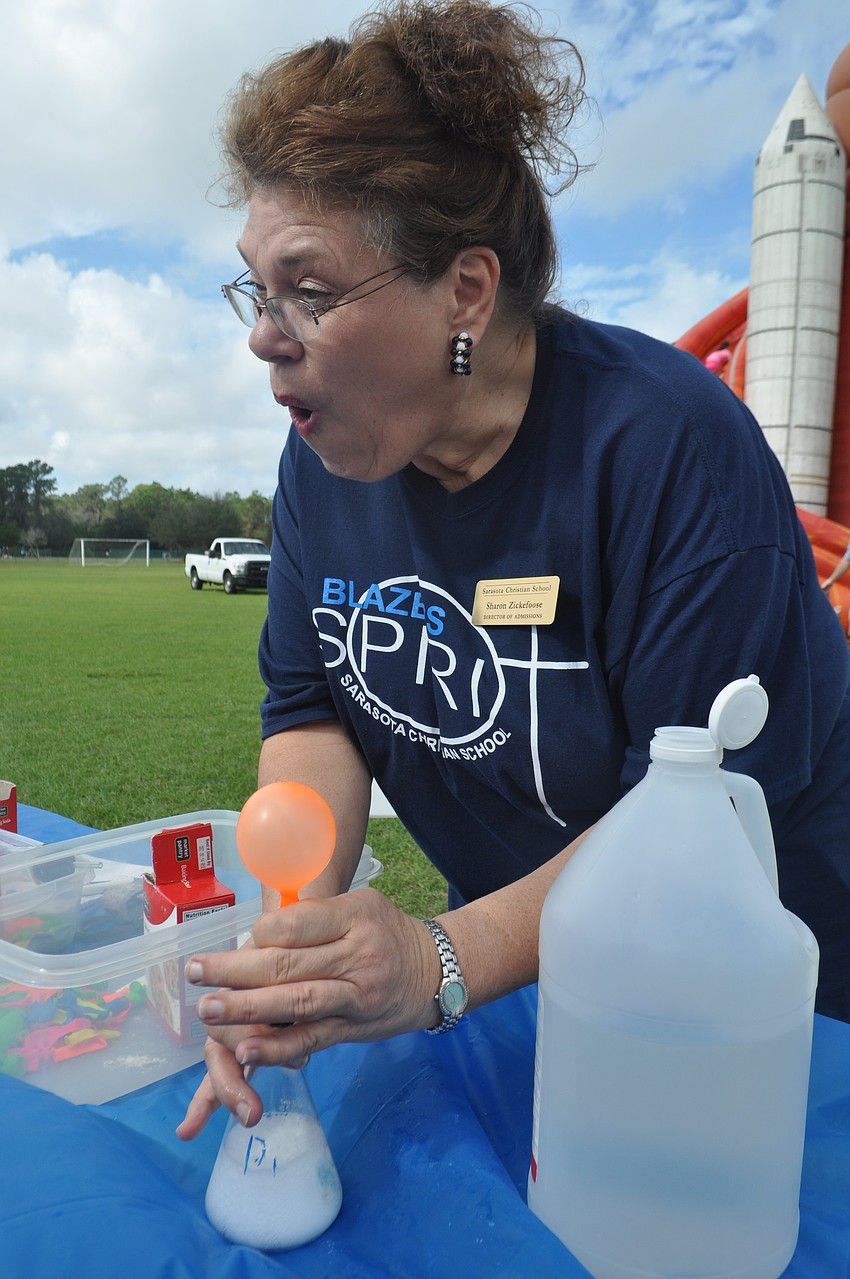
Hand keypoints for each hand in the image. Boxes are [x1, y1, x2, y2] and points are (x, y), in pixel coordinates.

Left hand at [175, 888, 438, 1139]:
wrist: (436, 972)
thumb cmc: (385, 932)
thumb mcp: (360, 904)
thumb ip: (315, 913)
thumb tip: (261, 928)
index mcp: (354, 915)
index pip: (294, 925)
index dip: (259, 935)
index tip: (241, 939)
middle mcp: (356, 955)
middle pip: (286, 964)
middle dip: (234, 970)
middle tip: (195, 972)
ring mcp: (356, 995)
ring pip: (295, 1002)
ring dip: (246, 1009)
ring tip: (209, 1010)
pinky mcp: (353, 1029)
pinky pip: (311, 1038)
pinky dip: (278, 1048)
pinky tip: (246, 1051)